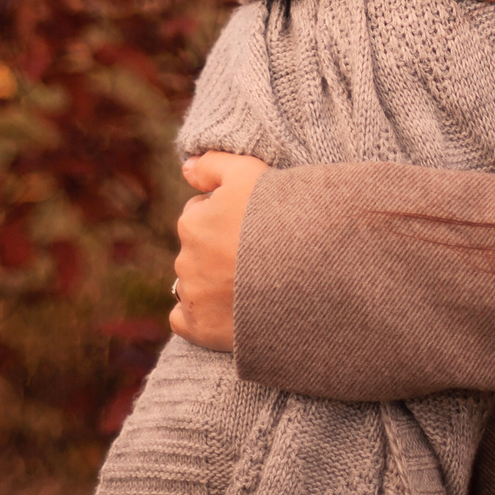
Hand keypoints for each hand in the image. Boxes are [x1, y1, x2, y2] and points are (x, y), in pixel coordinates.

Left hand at [169, 151, 269, 350]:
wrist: (310, 272)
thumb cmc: (281, 217)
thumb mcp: (249, 172)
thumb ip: (212, 165)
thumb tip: (185, 168)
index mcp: (192, 223)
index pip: (200, 215)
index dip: (227, 219)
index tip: (253, 226)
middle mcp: (185, 261)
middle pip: (197, 251)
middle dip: (219, 252)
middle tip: (256, 256)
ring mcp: (193, 297)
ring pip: (193, 284)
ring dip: (213, 283)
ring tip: (252, 285)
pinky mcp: (201, 329)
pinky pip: (185, 321)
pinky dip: (200, 317)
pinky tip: (227, 312)